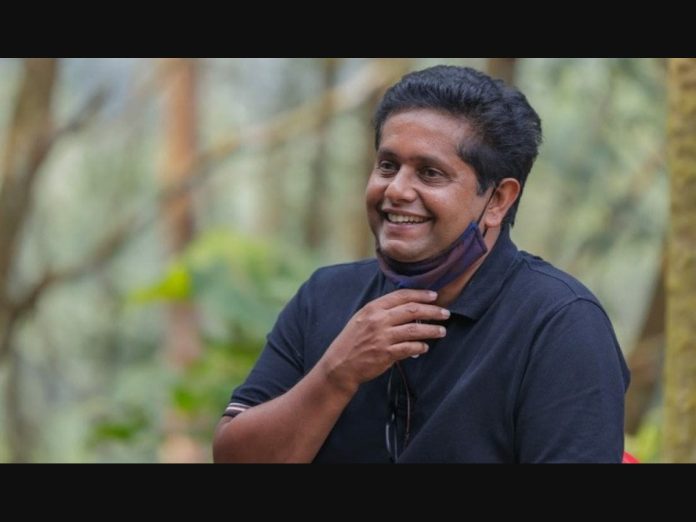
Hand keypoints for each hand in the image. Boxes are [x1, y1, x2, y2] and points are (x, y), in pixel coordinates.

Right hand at [319, 289, 448, 394]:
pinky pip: (409, 348)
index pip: (402, 296)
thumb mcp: (362, 318)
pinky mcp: (386, 354)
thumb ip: (382, 311)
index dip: (420, 295)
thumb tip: (408, 307)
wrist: (340, 364)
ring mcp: (382, 337)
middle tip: (445, 313)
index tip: (434, 296)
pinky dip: (420, 347)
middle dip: (432, 311)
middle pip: (412, 310)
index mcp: (373, 308)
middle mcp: (378, 320)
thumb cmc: (352, 340)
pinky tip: (425, 347)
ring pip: (414, 330)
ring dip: (431, 330)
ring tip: (442, 331)